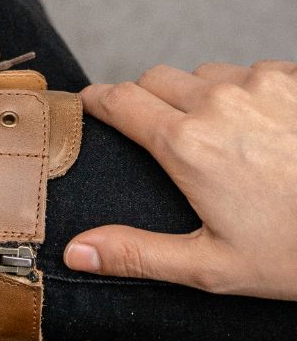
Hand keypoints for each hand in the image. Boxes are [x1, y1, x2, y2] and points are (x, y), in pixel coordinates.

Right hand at [63, 60, 296, 298]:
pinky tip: (264, 129)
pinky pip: (254, 73)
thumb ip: (137, 255)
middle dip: (145, 99)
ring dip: (198, 96)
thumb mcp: (214, 267)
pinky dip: (246, 93)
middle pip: (154, 78)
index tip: (88, 106)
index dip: (95, 102)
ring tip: (219, 137)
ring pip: (205, 75)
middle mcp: (218, 101)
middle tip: (157, 135)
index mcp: (186, 144)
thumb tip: (76, 251)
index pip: (117, 99)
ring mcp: (262, 83)